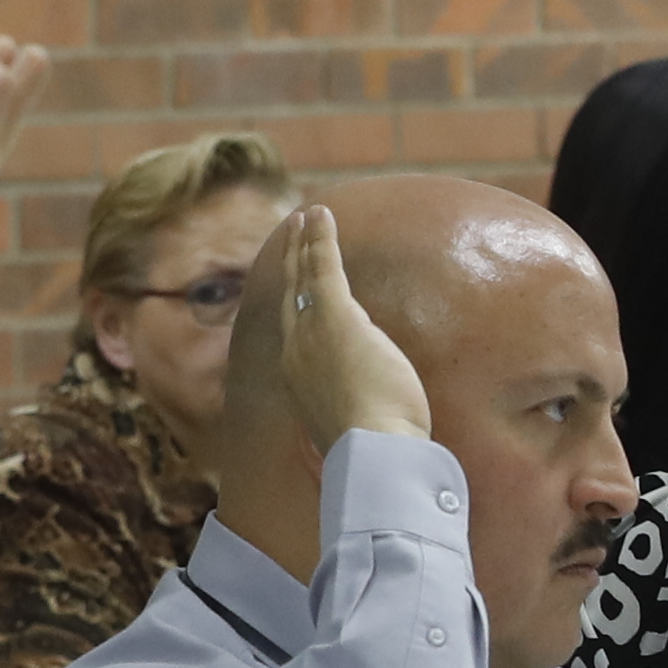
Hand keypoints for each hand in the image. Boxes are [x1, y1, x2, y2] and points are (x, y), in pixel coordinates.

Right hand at [235, 198, 432, 457]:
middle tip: (290, 237)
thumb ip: (356, 415)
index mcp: (301, 382)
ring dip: (304, 244)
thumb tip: (373, 420)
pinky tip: (320, 213)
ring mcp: (311, 334)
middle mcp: (296, 353)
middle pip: (290, 298)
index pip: (296, 334)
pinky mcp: (334, 316)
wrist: (372, 452)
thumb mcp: (359, 431)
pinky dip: (320, 239)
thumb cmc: (377, 454)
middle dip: (291, 265)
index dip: (295, 306)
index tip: (297, 290)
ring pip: (304, 278)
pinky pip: (324, 267)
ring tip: (307, 217)